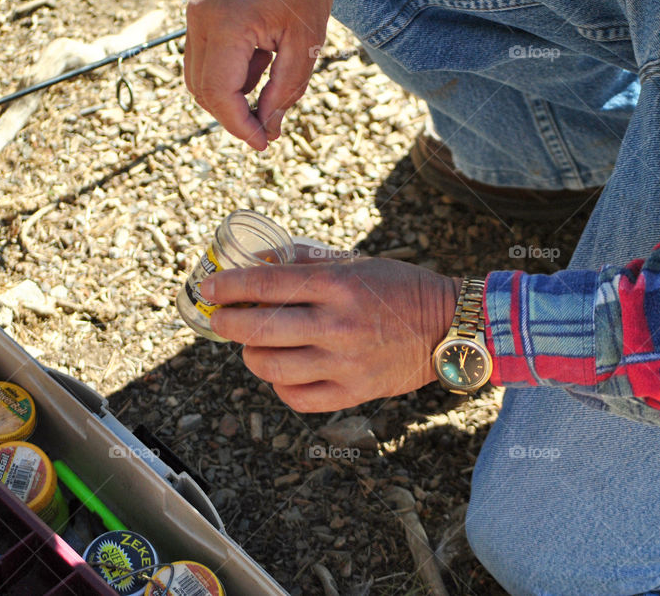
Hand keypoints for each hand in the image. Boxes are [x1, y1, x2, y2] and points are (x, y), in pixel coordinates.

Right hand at [184, 0, 335, 150]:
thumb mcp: (306, 42)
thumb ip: (286, 89)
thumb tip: (270, 129)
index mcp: (226, 25)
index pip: (219, 94)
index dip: (240, 126)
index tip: (263, 143)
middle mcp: (201, 19)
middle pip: (202, 90)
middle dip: (233, 116)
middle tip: (267, 130)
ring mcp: (196, 14)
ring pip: (200, 77)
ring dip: (232, 95)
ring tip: (272, 87)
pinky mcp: (202, 12)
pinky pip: (207, 57)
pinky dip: (232, 73)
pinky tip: (264, 61)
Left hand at [201, 255, 461, 411]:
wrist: (450, 326)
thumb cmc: (400, 288)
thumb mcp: (355, 262)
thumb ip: (306, 262)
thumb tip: (260, 262)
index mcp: (337, 285)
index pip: (265, 285)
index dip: (228, 287)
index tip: (209, 289)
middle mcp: (336, 325)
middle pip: (258, 328)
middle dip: (226, 322)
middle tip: (220, 318)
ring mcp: (344, 363)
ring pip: (269, 366)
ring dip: (249, 354)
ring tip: (251, 346)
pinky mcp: (353, 393)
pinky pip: (296, 397)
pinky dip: (278, 385)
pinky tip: (280, 371)